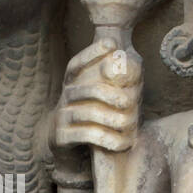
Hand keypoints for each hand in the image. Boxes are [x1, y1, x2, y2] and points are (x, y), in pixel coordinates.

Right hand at [51, 39, 141, 172]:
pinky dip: (106, 138)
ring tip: (130, 125)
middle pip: (89, 90)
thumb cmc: (92, 116)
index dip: (92, 52)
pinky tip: (122, 143)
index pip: (77, 64)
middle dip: (112, 94)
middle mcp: (65, 96)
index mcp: (73, 82)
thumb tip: (128, 59)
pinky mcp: (61, 137)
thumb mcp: (100, 97)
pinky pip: (85, 135)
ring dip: (113, 119)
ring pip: (88, 113)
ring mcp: (61, 117)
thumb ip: (114, 80)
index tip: (111, 43)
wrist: (68, 148)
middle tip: (131, 101)